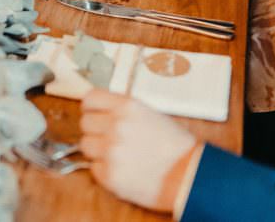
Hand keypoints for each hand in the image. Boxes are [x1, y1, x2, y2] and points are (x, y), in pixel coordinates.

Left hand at [80, 90, 198, 212]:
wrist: (190, 176)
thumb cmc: (175, 146)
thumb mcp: (150, 114)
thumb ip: (123, 111)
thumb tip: (101, 112)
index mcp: (127, 107)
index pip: (90, 99)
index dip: (91, 108)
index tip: (95, 114)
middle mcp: (116, 125)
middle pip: (85, 123)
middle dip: (95, 131)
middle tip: (110, 138)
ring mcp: (111, 151)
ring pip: (85, 145)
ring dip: (97, 150)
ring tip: (118, 155)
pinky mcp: (109, 175)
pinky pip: (94, 168)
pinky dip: (105, 170)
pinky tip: (123, 170)